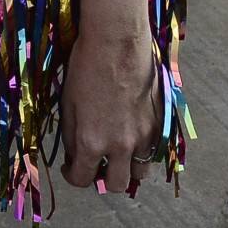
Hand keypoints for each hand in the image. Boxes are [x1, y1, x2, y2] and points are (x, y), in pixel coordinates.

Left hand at [60, 27, 159, 196]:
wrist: (117, 42)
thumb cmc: (86, 67)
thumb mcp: (68, 104)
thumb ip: (72, 136)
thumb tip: (75, 153)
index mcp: (92, 142)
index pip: (84, 179)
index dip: (75, 177)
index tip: (73, 169)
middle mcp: (120, 146)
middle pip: (117, 185)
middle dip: (104, 178)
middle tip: (98, 164)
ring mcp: (144, 136)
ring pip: (140, 172)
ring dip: (128, 167)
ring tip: (119, 152)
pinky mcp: (159, 123)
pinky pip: (153, 150)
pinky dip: (143, 150)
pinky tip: (133, 134)